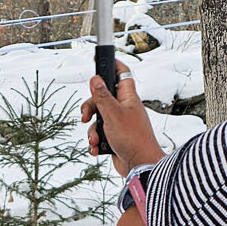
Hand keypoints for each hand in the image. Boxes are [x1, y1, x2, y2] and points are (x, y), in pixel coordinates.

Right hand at [80, 61, 164, 175]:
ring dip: (92, 130)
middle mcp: (124, 109)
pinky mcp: (114, 138)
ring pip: (98, 118)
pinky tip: (97, 149)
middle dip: (90, 108)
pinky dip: (95, 142)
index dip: (111, 65)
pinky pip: (99, 134)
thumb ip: (102, 97)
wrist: (140, 166)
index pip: (121, 74)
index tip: (100, 59)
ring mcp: (119, 124)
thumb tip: (96, 79)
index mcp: (128, 98)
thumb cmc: (133, 139)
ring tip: (95, 139)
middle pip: (101, 98)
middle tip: (86, 116)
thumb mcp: (113, 115)